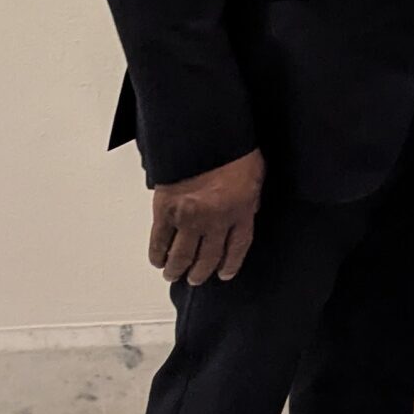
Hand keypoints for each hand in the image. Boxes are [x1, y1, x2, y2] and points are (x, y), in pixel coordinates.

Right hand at [148, 148, 264, 284]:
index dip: (230, 264)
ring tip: (173, 275)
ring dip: (177, 269)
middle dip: (201, 272)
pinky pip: (159, 240)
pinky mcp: (166, 211)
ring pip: (182, 255)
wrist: (205, 135)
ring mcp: (189, 218)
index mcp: (241, 212)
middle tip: (195, 278)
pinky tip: (158, 260)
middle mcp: (216, 220)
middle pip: (208, 257)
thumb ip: (249, 199)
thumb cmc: (233, 148)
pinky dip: (157, 254)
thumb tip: (245, 213)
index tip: (224, 274)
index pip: (237, 248)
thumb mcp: (255, 176)